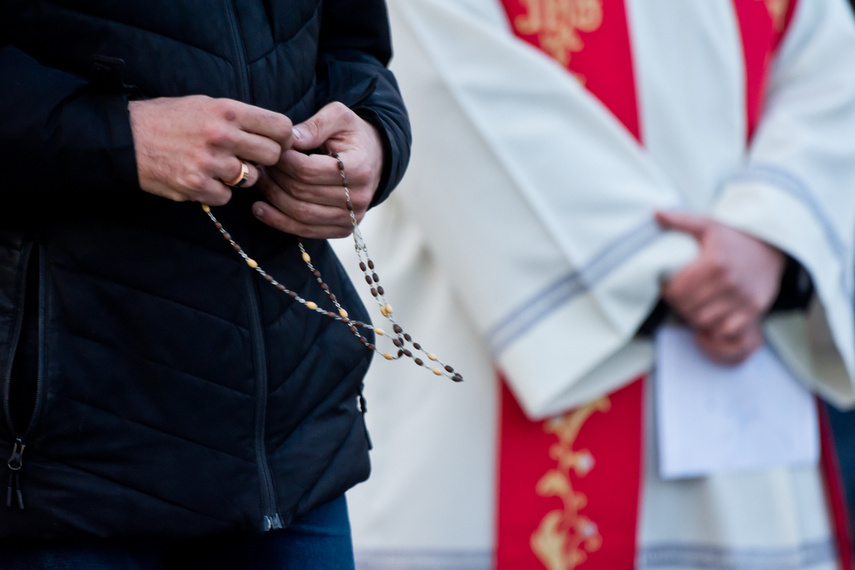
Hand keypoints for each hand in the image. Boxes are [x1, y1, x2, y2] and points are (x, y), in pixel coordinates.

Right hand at [129, 96, 292, 204]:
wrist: (125, 139)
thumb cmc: (168, 119)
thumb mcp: (205, 104)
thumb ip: (239, 118)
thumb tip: (275, 134)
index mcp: (227, 110)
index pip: (280, 127)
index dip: (284, 138)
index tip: (279, 143)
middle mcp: (222, 135)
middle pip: (273, 155)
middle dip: (265, 159)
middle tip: (249, 158)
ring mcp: (210, 163)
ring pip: (251, 179)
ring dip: (240, 177)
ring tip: (218, 166)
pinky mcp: (198, 186)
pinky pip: (227, 196)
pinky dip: (217, 191)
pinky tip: (202, 179)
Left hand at [253, 102, 383, 238]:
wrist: (375, 159)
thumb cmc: (352, 135)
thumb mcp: (338, 117)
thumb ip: (315, 125)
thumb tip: (290, 138)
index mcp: (358, 168)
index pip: (308, 170)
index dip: (283, 161)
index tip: (271, 151)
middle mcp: (358, 198)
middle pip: (302, 193)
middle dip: (275, 178)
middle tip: (261, 165)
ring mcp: (352, 217)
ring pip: (300, 214)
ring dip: (273, 199)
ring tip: (260, 182)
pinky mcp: (343, 230)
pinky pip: (305, 230)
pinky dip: (279, 222)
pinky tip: (260, 210)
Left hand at [656, 210, 785, 363]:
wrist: (771, 247)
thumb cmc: (732, 237)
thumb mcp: (708, 224)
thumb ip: (680, 220)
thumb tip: (655, 212)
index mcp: (714, 262)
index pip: (678, 291)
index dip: (666, 292)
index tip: (666, 286)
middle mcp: (730, 281)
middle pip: (689, 308)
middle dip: (678, 305)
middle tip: (676, 298)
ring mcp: (744, 297)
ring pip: (704, 321)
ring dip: (693, 316)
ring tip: (691, 305)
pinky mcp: (755, 308)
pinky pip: (725, 329)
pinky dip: (713, 326)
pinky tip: (709, 313)